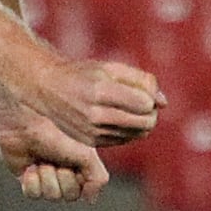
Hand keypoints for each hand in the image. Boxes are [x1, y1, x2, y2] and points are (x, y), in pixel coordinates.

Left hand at [0, 108, 109, 202]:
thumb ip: (98, 178)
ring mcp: (45, 176)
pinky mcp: (27, 178)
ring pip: (51, 196)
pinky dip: (31, 181)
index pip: (85, 191)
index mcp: (79, 166)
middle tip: (55, 159)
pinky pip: (33, 194)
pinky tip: (30, 165)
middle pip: (68, 195)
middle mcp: (63, 172)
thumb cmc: (56, 133)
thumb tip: (90, 200)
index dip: (78, 180)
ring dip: (46, 176)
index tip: (73, 163)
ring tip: (42, 159)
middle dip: (62, 177)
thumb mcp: (86, 154)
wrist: (25, 123)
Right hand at [34, 56, 165, 149]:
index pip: (145, 103)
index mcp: (99, 90)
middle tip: (145, 104)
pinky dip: (128, 131)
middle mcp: (95, 114)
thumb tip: (163, 102)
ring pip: (137, 134)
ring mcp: (92, 132)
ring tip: (133, 111)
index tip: (143, 92)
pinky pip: (123, 140)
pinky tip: (119, 119)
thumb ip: (140, 79)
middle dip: (152, 113)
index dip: (150, 97)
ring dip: (142, 123)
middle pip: (145, 122)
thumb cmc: (81, 74)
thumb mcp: (109, 67)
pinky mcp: (90, 143)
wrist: (46, 90)